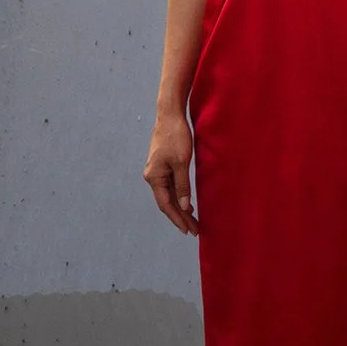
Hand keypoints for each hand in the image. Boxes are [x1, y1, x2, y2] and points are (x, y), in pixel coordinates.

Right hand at [144, 106, 198, 236]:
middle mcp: (153, 176)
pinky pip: (170, 186)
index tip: (188, 230)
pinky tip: (187, 203)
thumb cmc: (176, 137)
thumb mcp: (181, 162)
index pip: (166, 205)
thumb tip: (184, 206)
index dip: (177, 219)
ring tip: (192, 221)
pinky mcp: (163, 165)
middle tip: (194, 230)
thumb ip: (182, 186)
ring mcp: (157, 171)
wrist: (170, 115)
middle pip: (167, 202)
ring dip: (180, 208)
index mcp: (154, 178)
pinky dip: (179, 196)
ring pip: (169, 195)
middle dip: (180, 217)